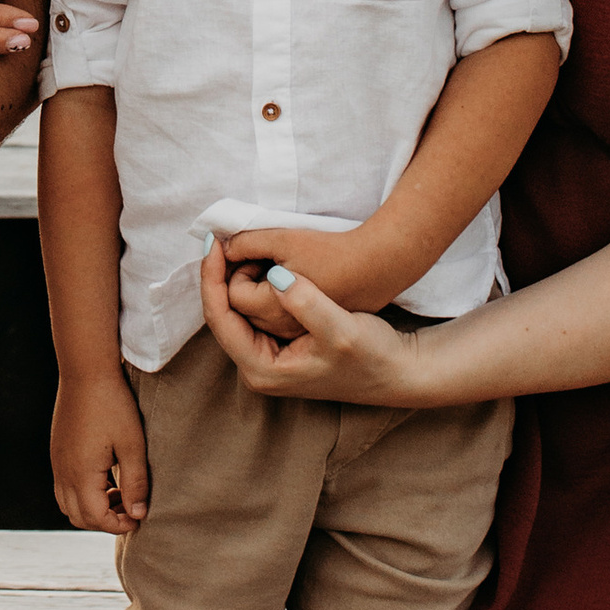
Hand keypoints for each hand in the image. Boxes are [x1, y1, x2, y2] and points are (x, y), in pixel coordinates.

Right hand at [50, 375, 148, 534]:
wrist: (86, 371)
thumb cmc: (113, 405)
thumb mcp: (133, 444)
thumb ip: (135, 483)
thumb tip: (138, 514)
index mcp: (80, 473)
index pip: (95, 518)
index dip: (118, 525)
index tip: (139, 518)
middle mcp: (63, 472)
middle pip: (78, 517)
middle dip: (104, 521)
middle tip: (130, 509)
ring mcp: (57, 462)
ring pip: (67, 504)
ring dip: (92, 508)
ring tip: (118, 493)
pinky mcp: (57, 452)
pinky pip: (64, 487)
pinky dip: (83, 493)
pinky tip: (106, 476)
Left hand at [200, 243, 416, 404]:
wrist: (398, 370)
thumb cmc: (372, 356)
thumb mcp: (342, 329)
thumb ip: (307, 304)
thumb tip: (274, 277)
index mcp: (261, 369)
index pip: (219, 318)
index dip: (211, 278)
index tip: (213, 243)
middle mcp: (256, 368)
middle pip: (221, 315)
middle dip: (218, 276)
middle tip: (220, 239)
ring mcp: (267, 359)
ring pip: (236, 312)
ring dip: (233, 279)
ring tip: (232, 245)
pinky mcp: (279, 347)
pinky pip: (253, 311)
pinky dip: (251, 286)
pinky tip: (256, 262)